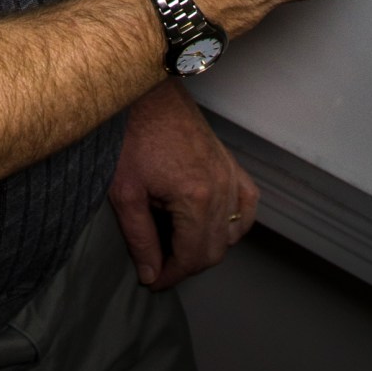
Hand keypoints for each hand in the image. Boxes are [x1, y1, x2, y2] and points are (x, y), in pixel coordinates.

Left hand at [108, 81, 258, 289]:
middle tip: (161, 266)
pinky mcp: (229, 160)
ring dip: (209, 246)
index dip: (172, 275)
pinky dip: (235, 220)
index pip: (193, 257)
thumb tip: (151, 273)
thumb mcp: (124, 191)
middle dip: (188, 264)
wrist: (143, 89)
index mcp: (197, 197)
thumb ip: (140, 237)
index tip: (153, 280)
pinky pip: (247, 202)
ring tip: (179, 246)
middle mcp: (221, 187)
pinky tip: (216, 223)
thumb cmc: (130, 133)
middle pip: (215, 249)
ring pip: (232, 230)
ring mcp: (229, 171)